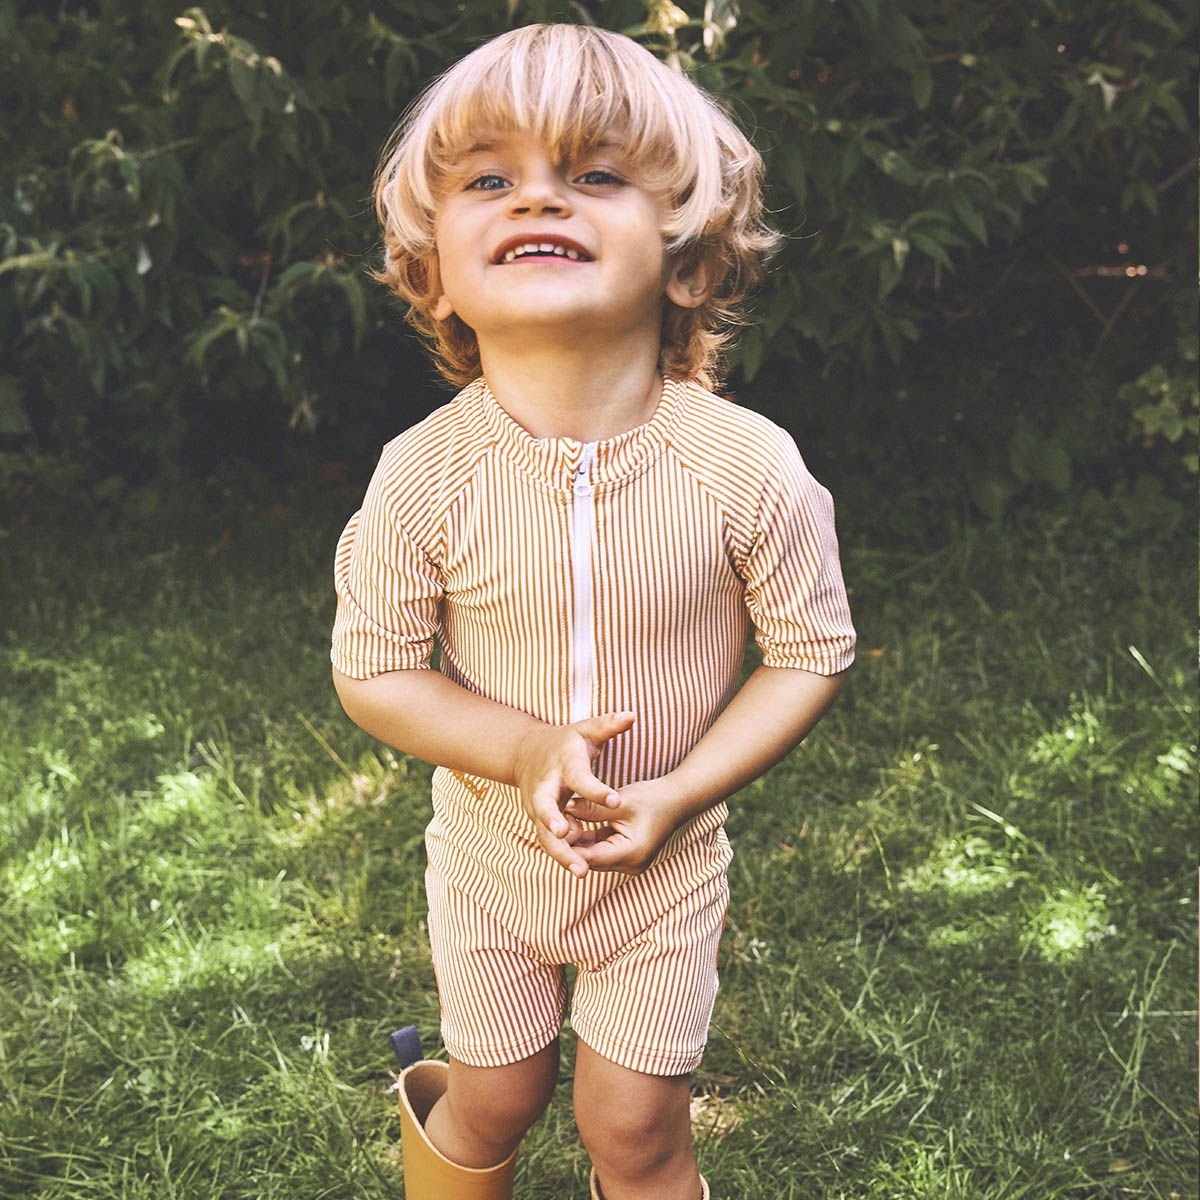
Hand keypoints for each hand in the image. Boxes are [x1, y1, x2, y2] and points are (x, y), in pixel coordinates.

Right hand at [511, 711, 634, 876]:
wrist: (526, 753)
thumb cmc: (565, 742)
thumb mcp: (585, 729)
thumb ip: (608, 725)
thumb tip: (632, 715)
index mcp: (563, 763)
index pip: (580, 777)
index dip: (596, 789)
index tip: (615, 800)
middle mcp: (546, 785)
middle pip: (546, 806)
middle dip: (555, 822)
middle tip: (569, 836)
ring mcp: (538, 804)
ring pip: (544, 831)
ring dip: (560, 851)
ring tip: (580, 870)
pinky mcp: (537, 819)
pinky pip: (547, 839)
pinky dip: (559, 853)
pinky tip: (578, 867)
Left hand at [562, 777, 682, 874]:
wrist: (677, 799)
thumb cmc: (652, 798)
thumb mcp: (618, 802)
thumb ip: (590, 808)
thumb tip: (560, 809)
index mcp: (631, 854)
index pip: (590, 857)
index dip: (567, 846)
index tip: (550, 831)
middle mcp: (630, 865)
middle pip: (589, 860)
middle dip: (569, 844)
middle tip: (547, 828)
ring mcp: (629, 863)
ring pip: (593, 856)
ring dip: (576, 842)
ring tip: (556, 825)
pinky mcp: (626, 856)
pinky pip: (600, 850)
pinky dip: (587, 840)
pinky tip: (571, 826)